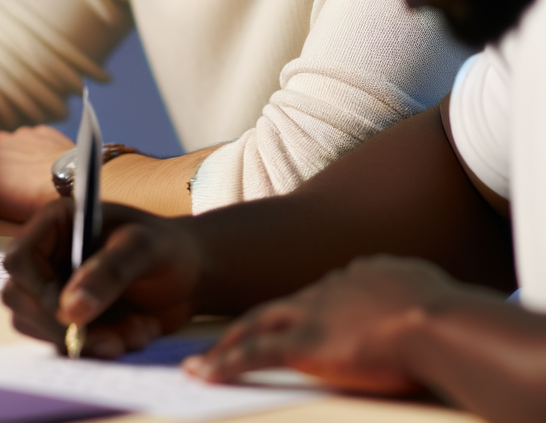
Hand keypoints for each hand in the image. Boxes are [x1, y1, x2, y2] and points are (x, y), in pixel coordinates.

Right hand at [0, 125, 73, 221]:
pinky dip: (39, 148)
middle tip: (17, 183)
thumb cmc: (34, 202)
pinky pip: (36, 139)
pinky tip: (48, 163)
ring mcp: (19, 136)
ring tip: (35, 173)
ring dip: (20, 155)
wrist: (70, 183)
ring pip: (14, 145)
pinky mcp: (40, 131)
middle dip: (1, 166)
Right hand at [2, 199, 205, 357]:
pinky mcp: (70, 319)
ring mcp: (56, 290)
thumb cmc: (166, 247)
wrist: (189, 274)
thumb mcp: (144, 249)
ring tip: (136, 331)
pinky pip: (64, 344)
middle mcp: (48, 257)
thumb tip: (70, 310)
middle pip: (20, 299)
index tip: (74, 312)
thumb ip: (109, 272)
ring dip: (87, 341)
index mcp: (56, 225)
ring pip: (40, 327)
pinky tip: (136, 335)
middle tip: (115, 339)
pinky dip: (98, 349)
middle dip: (65, 327)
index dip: (37, 289)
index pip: (19, 258)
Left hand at [193, 256, 457, 393]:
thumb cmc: (449, 313)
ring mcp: (312, 314)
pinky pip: (253, 355)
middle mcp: (327, 289)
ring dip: (226, 345)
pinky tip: (201, 374)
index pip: (323, 294)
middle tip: (227, 338)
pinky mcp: (303, 344)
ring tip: (201, 363)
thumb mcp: (431, 288)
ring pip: (256, 326)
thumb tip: (419, 296)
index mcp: (359, 276)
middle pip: (278, 306)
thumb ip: (413, 290)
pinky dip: (223, 365)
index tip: (294, 324)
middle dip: (252, 324)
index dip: (304, 310)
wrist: (438, 320)